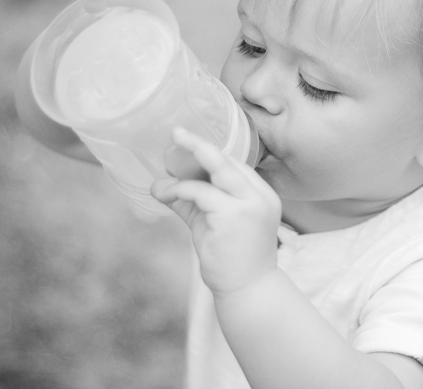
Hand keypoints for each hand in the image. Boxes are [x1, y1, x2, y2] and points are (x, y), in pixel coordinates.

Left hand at [152, 128, 281, 296]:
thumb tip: (163, 184)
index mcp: (261, 195)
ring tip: (161, 185)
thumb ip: (193, 202)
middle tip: (176, 133)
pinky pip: (201, 192)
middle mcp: (260, 196)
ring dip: (182, 176)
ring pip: (214, 171)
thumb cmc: (233, 258)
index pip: (234, 165)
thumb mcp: (212, 223)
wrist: (248, 290)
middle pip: (227, 159)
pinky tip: (166, 195)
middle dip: (199, 144)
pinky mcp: (233, 216)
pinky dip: (180, 190)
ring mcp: (249, 204)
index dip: (209, 156)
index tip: (187, 147)